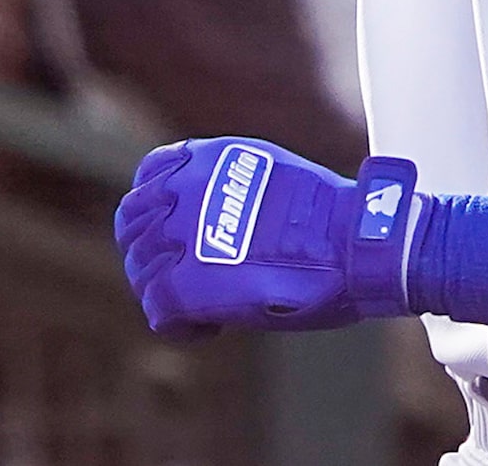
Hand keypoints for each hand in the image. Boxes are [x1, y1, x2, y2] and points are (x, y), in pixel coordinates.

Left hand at [112, 138, 416, 336]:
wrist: (354, 245)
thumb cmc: (326, 219)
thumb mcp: (266, 175)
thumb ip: (225, 187)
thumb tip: (204, 215)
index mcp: (205, 159)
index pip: (147, 179)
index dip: (155, 213)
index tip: (175, 237)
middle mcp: (186, 190)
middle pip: (132, 225)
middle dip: (151, 254)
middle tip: (182, 279)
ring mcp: (185, 236)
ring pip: (142, 270)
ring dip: (164, 291)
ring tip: (201, 307)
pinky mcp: (191, 282)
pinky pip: (158, 308)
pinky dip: (179, 325)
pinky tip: (209, 328)